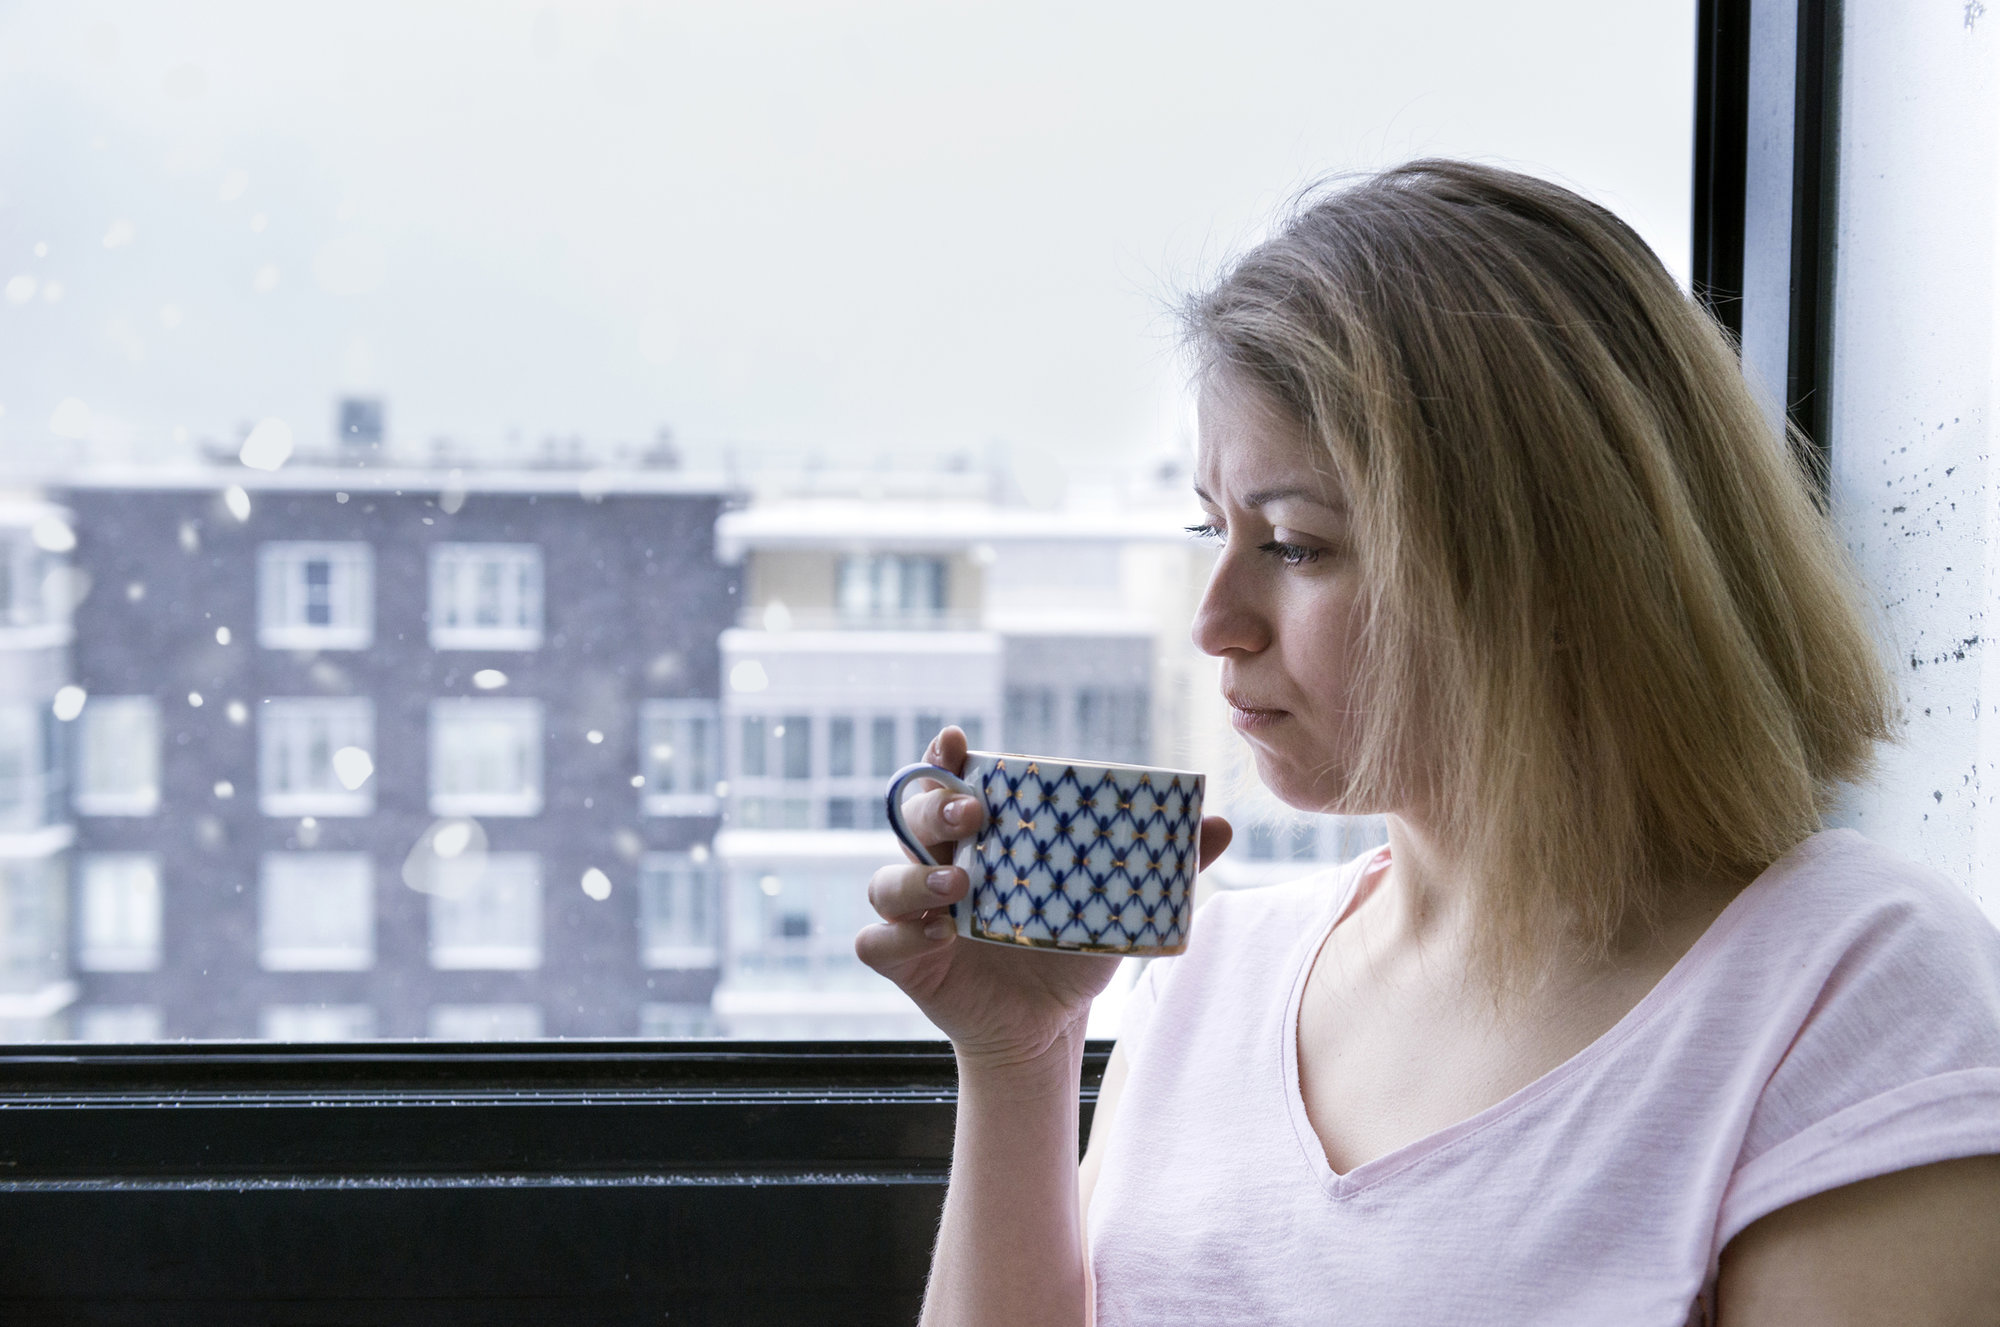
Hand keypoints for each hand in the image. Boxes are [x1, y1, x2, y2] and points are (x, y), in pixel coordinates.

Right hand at [856, 726, 1232, 1068]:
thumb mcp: (1116, 904)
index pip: (951, 781)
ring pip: (886, 878)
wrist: (1048, 1026)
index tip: (957, 740)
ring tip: (959, 889)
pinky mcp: (905, 960)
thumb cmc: (1071, 947)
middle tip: (973, 816)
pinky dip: (896, 936)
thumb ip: (1163, 865)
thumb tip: (1220, 826)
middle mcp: (940, 863)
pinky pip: (876, 941)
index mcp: (982, 836)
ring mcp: (915, 911)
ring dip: (915, 877)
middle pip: (912, 817)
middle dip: (935, 807)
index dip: (945, 757)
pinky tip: (933, 936)